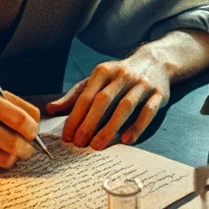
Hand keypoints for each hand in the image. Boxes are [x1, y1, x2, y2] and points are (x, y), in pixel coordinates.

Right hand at [0, 85, 40, 172]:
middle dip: (26, 148)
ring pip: (1, 157)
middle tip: (26, 149)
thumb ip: (7, 104)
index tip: (31, 133)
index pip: (18, 117)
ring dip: (11, 159)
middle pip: (13, 141)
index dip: (31, 129)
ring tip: (9, 154)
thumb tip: (35, 121)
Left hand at [45, 57, 167, 149]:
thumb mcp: (95, 80)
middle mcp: (122, 76)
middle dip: (89, 123)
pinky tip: (126, 140)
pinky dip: (137, 126)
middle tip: (79, 143)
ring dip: (110, 127)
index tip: (67, 136)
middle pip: (103, 101)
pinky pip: (148, 111)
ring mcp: (141, 84)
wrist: (154, 62)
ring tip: (97, 146)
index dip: (75, 117)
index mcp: (103, 71)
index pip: (86, 96)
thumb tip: (51, 109)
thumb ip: (74, 95)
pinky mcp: (158, 94)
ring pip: (125, 106)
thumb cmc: (118, 76)